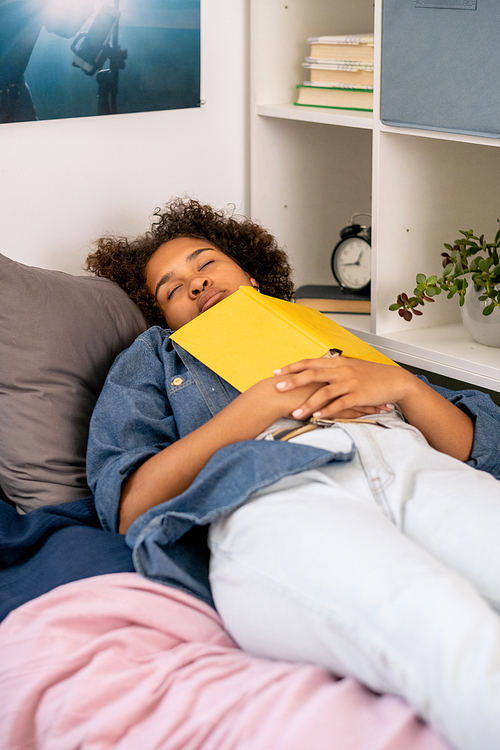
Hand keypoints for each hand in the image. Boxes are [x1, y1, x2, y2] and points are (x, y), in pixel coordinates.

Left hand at [273, 357, 414, 420]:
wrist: (395, 380)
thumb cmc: (372, 375)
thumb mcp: (351, 367)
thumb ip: (333, 369)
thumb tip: (316, 371)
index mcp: (338, 362)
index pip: (310, 363)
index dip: (293, 367)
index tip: (277, 372)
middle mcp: (341, 370)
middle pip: (312, 375)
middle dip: (293, 382)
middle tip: (277, 387)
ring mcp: (349, 383)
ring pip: (324, 393)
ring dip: (308, 404)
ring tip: (294, 413)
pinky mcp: (358, 396)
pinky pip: (339, 404)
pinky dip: (327, 411)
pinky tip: (317, 417)